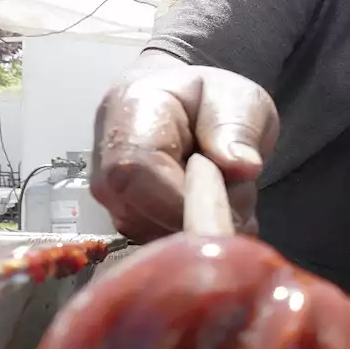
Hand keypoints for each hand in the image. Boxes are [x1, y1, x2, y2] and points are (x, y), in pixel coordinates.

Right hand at [92, 60, 278, 241]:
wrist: (185, 108)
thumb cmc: (211, 100)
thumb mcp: (239, 100)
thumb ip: (238, 129)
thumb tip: (242, 167)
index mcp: (131, 114)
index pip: (137, 171)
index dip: (181, 198)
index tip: (227, 200)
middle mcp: (107, 161)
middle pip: (143, 214)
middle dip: (203, 215)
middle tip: (241, 193)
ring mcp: (113, 199)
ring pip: (156, 237)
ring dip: (206, 226)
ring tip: (229, 192)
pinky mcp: (129, 223)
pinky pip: (164, 247)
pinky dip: (201, 236)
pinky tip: (219, 210)